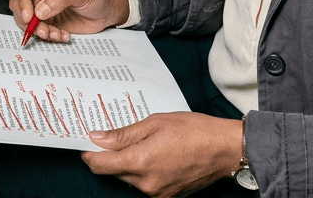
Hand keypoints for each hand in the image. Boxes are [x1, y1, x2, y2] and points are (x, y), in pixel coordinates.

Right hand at [8, 0, 129, 41]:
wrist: (107, 10)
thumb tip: (41, 10)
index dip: (21, 0)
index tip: (29, 16)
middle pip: (19, 5)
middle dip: (28, 20)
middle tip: (43, 29)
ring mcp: (42, 7)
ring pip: (26, 21)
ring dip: (38, 31)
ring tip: (56, 33)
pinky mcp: (47, 21)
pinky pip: (38, 31)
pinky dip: (48, 36)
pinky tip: (63, 35)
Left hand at [82, 113, 241, 197]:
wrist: (224, 149)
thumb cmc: (193, 130)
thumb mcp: (155, 123)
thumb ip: (123, 134)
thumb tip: (97, 138)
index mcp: (140, 162)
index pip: (100, 165)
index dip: (89, 153)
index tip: (87, 142)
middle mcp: (145, 183)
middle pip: (114, 171)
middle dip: (111, 155)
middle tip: (117, 135)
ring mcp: (157, 192)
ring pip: (129, 178)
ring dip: (129, 162)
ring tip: (144, 142)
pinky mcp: (167, 196)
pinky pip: (144, 183)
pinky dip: (143, 170)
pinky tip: (156, 154)